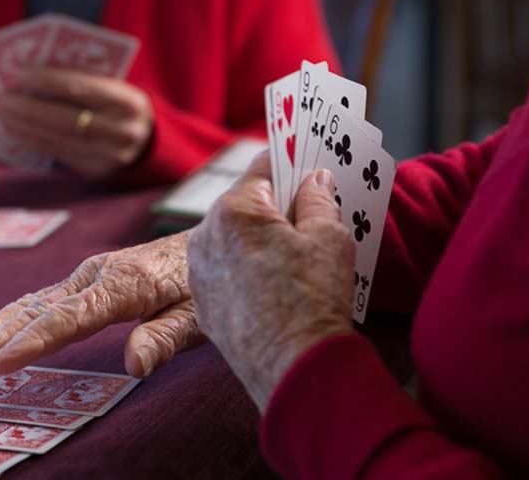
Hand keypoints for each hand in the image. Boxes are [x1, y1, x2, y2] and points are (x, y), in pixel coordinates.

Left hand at [0, 68, 153, 178]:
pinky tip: (18, 131)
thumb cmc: (120, 104)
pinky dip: (35, 141)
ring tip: (5, 113)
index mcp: (129, 101)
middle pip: (66, 118)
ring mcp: (111, 155)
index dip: (47, 80)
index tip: (20, 73)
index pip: (81, 87)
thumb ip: (85, 79)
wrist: (149, 140)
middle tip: (4, 97)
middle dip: (30, 107)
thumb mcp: (115, 87)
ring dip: (26, 126)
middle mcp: (122, 131)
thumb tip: (34, 75)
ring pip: (59, 139)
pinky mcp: (98, 171)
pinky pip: (60, 155)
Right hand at [0, 232, 204, 376]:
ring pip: (34, 303)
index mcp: (124, 284)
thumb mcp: (201, 313)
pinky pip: (43, 299)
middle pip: (39, 311)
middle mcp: (98, 275)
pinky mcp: (89, 278)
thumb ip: (165, 338)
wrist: (219, 238)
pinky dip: (11, 314)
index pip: (68, 320)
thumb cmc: (212, 281)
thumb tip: (134, 367)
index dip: (29, 343)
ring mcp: (90, 274)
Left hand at [187, 153, 355, 410]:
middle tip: (310, 212)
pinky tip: (278, 284)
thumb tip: (314, 180)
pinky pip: (227, 272)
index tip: (304, 160)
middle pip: (244, 205)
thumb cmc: (313, 299)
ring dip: (259, 240)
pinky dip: (248, 270)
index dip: (290, 163)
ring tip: (297, 254)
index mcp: (234, 210)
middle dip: (276, 206)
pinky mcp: (203, 305)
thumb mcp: (329, 237)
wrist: (295, 368)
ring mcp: (199, 273)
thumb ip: (318, 199)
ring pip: (233, 240)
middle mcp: (205, 236)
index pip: (263, 169)